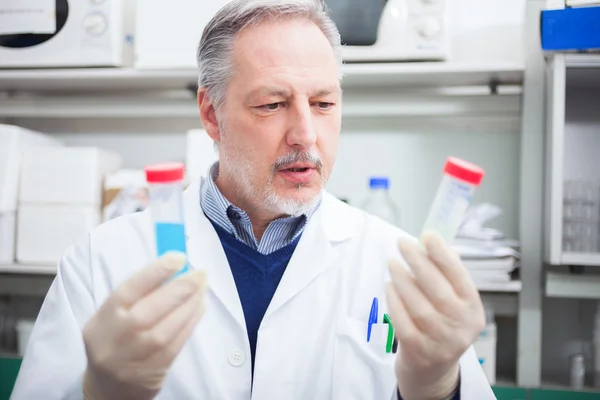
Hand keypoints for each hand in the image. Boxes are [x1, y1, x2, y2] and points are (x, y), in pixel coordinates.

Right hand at [82, 252, 206, 399]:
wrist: (108, 390)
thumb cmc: (115, 341)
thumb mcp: (113, 317)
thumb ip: (137, 295)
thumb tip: (173, 269)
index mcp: (103, 319)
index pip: (128, 291)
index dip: (155, 272)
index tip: (179, 257)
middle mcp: (115, 339)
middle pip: (148, 312)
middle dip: (179, 289)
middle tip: (199, 273)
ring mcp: (134, 358)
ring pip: (166, 329)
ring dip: (190, 304)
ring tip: (203, 288)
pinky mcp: (154, 370)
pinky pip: (177, 343)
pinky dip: (191, 322)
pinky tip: (200, 307)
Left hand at [386, 231, 484, 399]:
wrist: (433, 370)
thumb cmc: (442, 325)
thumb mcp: (454, 302)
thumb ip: (446, 275)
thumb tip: (433, 244)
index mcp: (473, 308)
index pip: (460, 277)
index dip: (443, 255)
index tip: (428, 235)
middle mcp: (461, 326)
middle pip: (438, 290)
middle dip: (419, 262)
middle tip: (403, 243)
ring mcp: (440, 341)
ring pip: (418, 305)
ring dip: (403, 279)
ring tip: (392, 263)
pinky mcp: (418, 350)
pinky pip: (403, 321)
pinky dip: (394, 301)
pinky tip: (389, 286)